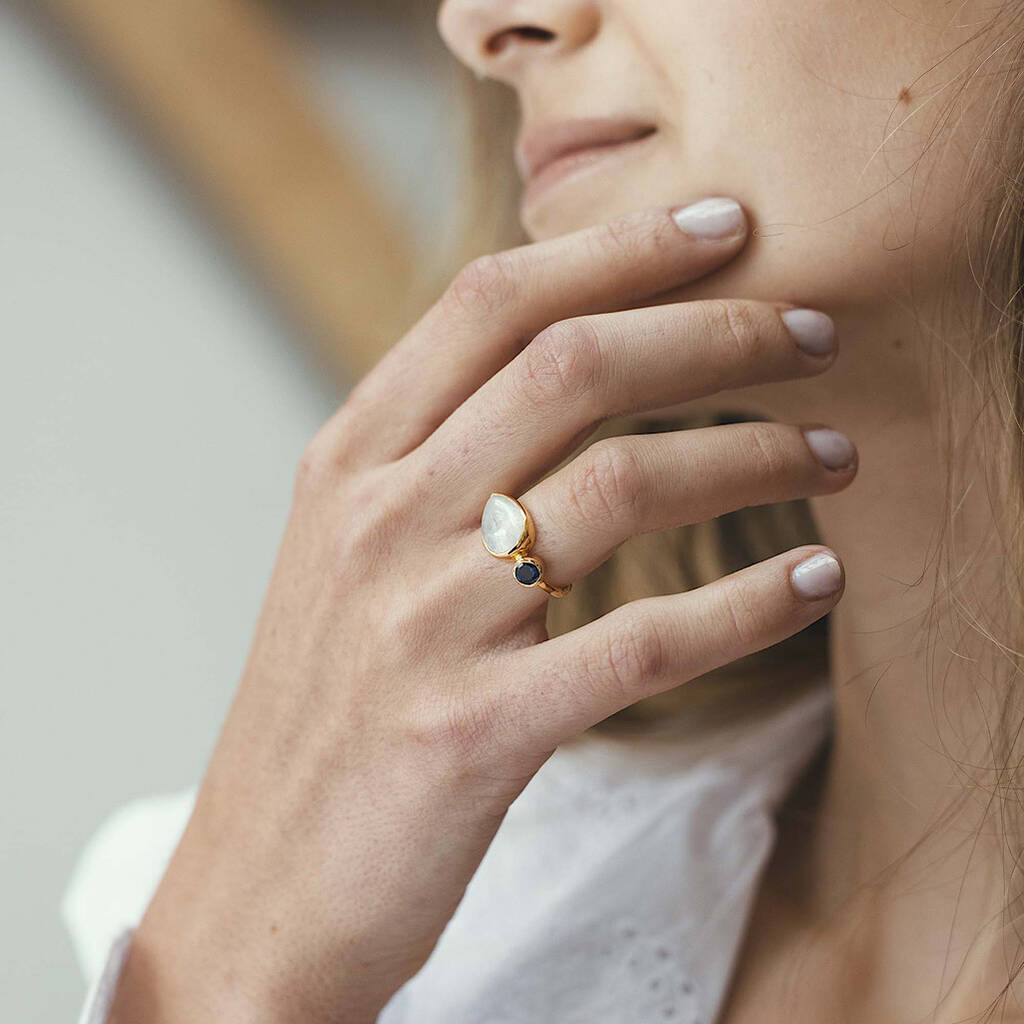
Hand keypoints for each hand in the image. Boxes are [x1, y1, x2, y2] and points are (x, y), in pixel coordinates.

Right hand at [108, 199, 853, 1023]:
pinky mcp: (474, 731)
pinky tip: (817, 581)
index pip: (491, 302)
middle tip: (814, 331)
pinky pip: (644, 640)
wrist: (264, 881)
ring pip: (623, 485)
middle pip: (574, 366)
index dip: (615, 250)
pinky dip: (750, 603)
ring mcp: (424, 622)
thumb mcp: (347, 554)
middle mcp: (380, 518)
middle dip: (717, 330)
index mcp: (348, 461)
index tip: (721, 232)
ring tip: (834, 455)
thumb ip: (432, 458)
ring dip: (754, 455)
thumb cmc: (325, 708)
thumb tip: (559, 367)